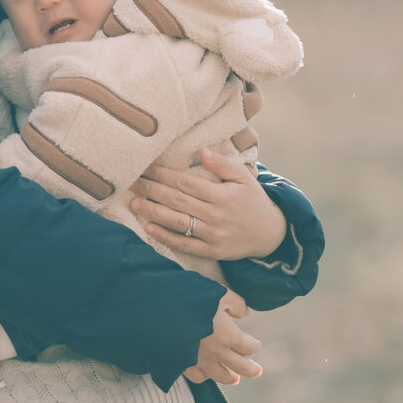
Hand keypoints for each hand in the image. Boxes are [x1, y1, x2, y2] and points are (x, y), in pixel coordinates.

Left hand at [132, 149, 286, 263]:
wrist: (271, 234)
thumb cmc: (253, 200)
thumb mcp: (244, 178)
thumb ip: (223, 164)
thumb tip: (202, 151)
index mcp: (222, 195)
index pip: (186, 182)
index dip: (164, 174)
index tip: (145, 167)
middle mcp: (216, 215)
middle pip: (178, 200)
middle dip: (152, 190)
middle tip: (131, 182)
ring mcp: (213, 235)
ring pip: (178, 222)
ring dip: (154, 212)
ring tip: (135, 203)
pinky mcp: (212, 251)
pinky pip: (185, 244)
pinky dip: (166, 237)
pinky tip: (149, 228)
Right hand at [184, 290, 259, 385]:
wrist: (158, 312)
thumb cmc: (191, 299)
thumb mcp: (218, 293)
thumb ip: (235, 303)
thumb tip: (245, 313)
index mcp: (229, 335)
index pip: (249, 347)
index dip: (254, 345)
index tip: (255, 344)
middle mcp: (217, 352)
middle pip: (240, 367)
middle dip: (251, 369)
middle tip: (257, 371)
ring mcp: (200, 360)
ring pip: (220, 376)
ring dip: (230, 377)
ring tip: (235, 378)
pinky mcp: (183, 364)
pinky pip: (198, 377)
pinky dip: (205, 377)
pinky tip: (206, 374)